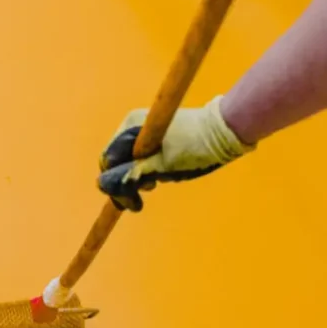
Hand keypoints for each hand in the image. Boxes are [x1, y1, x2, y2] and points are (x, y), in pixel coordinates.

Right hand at [96, 96, 251, 211]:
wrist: (224, 132)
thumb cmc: (193, 148)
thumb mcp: (160, 166)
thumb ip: (131, 175)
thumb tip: (102, 184)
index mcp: (129, 126)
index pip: (108, 160)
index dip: (114, 184)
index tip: (131, 202)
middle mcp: (132, 124)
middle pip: (117, 161)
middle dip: (127, 182)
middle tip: (144, 198)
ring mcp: (144, 129)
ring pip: (129, 161)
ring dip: (139, 178)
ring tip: (157, 185)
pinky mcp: (155, 135)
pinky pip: (141, 157)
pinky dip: (148, 170)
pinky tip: (162, 176)